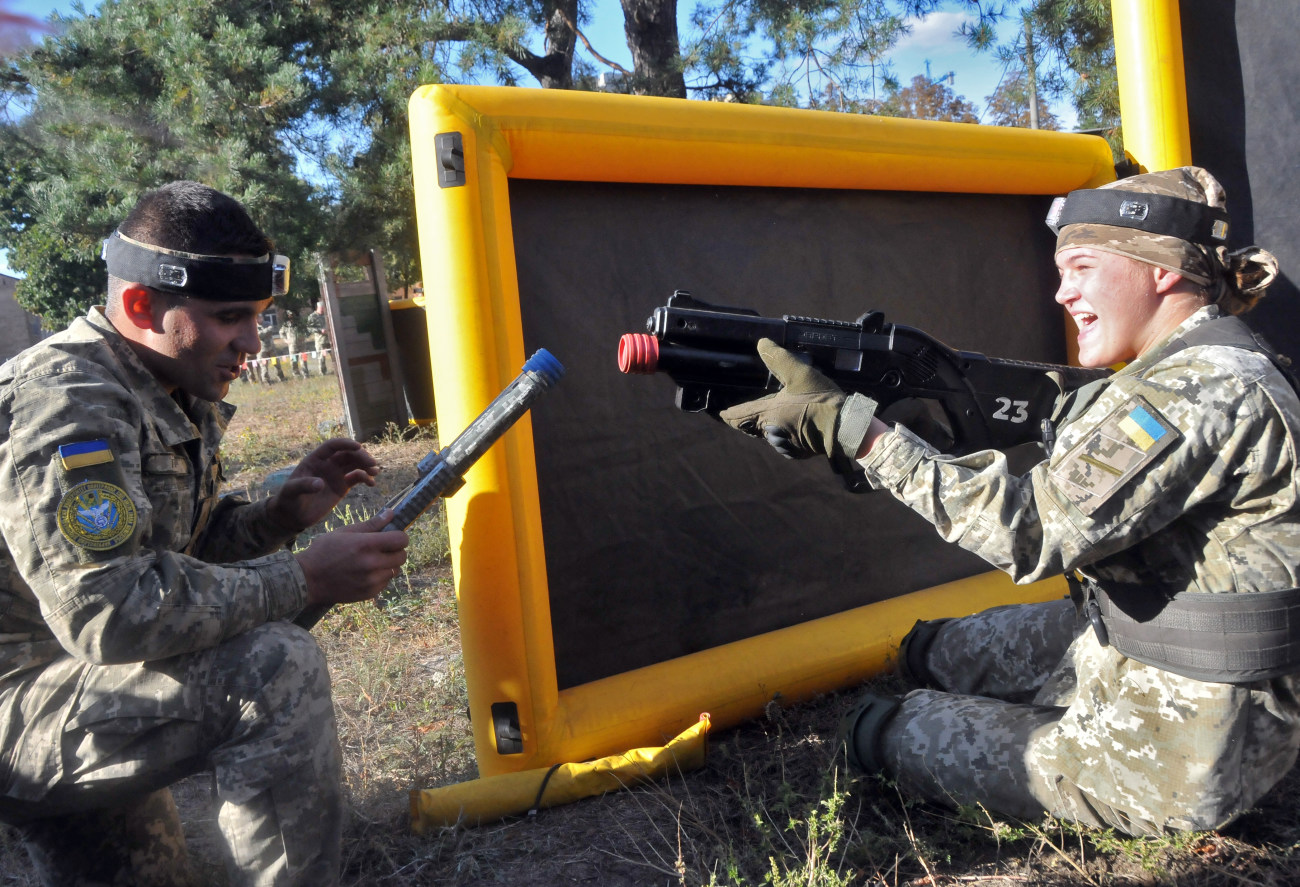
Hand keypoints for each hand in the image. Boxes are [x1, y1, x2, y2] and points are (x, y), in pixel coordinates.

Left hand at [267, 438, 379, 531]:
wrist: (293, 516)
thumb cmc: (288, 501)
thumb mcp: (291, 492)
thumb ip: (303, 486)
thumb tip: (320, 483)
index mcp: (315, 459)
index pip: (332, 446)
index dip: (345, 444)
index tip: (358, 447)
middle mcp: (328, 464)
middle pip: (348, 454)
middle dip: (361, 456)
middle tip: (372, 464)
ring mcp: (336, 474)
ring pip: (355, 464)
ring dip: (367, 465)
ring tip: (375, 472)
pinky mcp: (343, 486)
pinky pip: (357, 478)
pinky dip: (366, 478)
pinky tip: (372, 484)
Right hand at [295, 510, 409, 606]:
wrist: (308, 579)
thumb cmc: (324, 551)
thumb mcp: (345, 532)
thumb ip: (371, 524)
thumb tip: (391, 513)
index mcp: (366, 544)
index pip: (401, 540)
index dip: (399, 537)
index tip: (391, 537)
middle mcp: (371, 563)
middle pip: (402, 556)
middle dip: (395, 551)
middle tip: (382, 549)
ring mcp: (371, 581)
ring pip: (395, 570)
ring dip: (388, 565)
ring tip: (371, 561)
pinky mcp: (369, 593)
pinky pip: (386, 582)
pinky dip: (380, 577)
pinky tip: (365, 573)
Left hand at [719, 339, 846, 458]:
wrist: (845, 427)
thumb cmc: (820, 400)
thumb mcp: (799, 373)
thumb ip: (778, 359)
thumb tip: (762, 344)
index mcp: (768, 413)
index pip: (739, 416)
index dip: (729, 415)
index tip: (721, 414)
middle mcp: (771, 432)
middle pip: (753, 427)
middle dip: (749, 420)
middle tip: (745, 413)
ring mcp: (784, 445)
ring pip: (768, 435)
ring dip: (767, 427)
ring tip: (772, 417)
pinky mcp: (797, 453)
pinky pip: (783, 444)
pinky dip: (783, 435)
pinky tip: (791, 427)